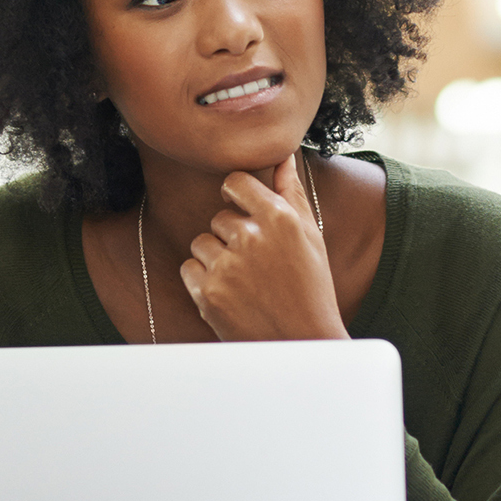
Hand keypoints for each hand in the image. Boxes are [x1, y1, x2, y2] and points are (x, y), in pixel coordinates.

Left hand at [177, 155, 346, 341]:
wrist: (303, 344)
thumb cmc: (311, 288)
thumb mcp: (310, 237)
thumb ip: (292, 193)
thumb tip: (283, 156)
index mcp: (280, 218)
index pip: (236, 182)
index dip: (235, 194)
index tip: (240, 208)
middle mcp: (252, 237)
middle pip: (219, 217)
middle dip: (232, 237)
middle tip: (257, 265)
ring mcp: (227, 266)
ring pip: (201, 242)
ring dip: (216, 258)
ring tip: (244, 282)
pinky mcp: (208, 293)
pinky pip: (189, 268)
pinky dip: (202, 281)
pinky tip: (229, 295)